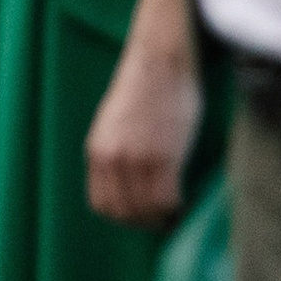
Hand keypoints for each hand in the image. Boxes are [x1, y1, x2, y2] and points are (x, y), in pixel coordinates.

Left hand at [86, 26, 198, 228]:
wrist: (160, 59)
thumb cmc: (145, 88)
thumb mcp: (115, 123)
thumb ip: (115, 152)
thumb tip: (125, 184)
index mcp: (96, 150)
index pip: (102, 205)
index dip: (123, 215)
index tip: (141, 213)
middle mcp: (112, 158)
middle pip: (123, 214)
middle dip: (144, 221)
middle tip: (162, 215)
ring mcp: (136, 159)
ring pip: (147, 212)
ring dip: (162, 217)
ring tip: (174, 209)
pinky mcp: (162, 157)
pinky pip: (167, 202)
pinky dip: (176, 209)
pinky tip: (183, 200)